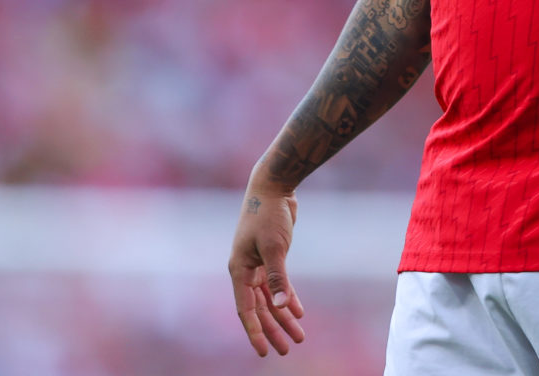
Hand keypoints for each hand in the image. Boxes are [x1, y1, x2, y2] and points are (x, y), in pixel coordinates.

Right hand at [227, 185, 306, 356]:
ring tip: (299, 335)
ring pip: (270, 298)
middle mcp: (245, 270)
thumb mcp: (275, 247)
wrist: (273, 186)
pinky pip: (277, 284)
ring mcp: (257, 263)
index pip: (245, 309)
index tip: (263, 352)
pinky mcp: (270, 256)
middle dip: (273, 329)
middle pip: (259, 308)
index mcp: (239, 270)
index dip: (255, 332)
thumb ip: (278, 278)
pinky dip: (288, 297)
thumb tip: (281, 306)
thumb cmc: (269, 215)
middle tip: (287, 349)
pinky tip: (299, 311)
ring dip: (283, 316)